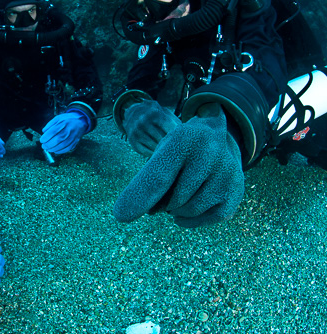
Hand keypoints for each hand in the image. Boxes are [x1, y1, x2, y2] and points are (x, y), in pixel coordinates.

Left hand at [40, 111, 88, 153]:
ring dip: (53, 149)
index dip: (46, 137)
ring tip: (48, 149)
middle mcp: (68, 130)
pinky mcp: (75, 142)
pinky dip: (60, 151)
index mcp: (63, 122)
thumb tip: (43, 132)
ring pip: (62, 145)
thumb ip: (50, 124)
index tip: (41, 140)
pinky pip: (67, 148)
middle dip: (49, 144)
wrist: (80, 121)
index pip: (53, 131)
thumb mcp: (57, 118)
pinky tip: (55, 150)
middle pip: (58, 139)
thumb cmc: (67, 120)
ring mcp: (73, 136)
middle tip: (43, 146)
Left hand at [114, 104, 243, 226]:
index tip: (120, 215)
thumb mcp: (160, 155)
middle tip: (165, 189)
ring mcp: (227, 173)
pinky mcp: (236, 192)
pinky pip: (206, 218)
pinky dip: (190, 218)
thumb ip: (146, 182)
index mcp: (183, 139)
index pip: (158, 176)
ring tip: (177, 194)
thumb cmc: (178, 151)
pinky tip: (185, 207)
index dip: (140, 197)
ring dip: (175, 210)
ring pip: (188, 210)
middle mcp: (210, 153)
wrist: (216, 138)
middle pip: (173, 199)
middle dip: (162, 202)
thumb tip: (132, 213)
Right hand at [123, 99, 179, 156]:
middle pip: (163, 139)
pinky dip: (154, 153)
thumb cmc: (156, 115)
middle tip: (177, 147)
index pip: (171, 129)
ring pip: (155, 147)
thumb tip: (187, 135)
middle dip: (170, 144)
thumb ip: (176, 121)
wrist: (133, 113)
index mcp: (154, 114)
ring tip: (168, 150)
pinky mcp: (133, 142)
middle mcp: (143, 122)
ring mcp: (136, 133)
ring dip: (162, 150)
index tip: (183, 141)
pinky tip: (158, 151)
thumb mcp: (165, 112)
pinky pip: (147, 153)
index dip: (178, 136)